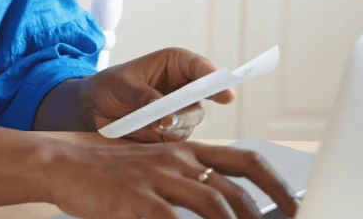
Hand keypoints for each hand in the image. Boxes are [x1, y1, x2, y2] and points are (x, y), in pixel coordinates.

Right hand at [47, 140, 299, 218]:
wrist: (66, 164)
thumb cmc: (115, 175)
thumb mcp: (160, 170)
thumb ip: (193, 185)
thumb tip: (230, 210)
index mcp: (190, 151)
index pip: (247, 161)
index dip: (277, 185)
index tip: (296, 207)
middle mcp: (179, 160)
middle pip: (233, 191)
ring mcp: (157, 178)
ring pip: (212, 204)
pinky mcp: (135, 198)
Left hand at [78, 47, 235, 142]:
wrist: (95, 106)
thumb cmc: (111, 84)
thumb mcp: (123, 84)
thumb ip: (143, 95)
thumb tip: (164, 113)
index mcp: (175, 64)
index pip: (200, 67)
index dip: (212, 76)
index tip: (223, 88)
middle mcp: (182, 86)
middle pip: (203, 97)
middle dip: (191, 108)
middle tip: (173, 117)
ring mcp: (179, 109)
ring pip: (193, 119)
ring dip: (177, 124)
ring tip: (155, 124)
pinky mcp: (172, 129)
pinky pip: (180, 136)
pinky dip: (169, 137)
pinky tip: (153, 132)